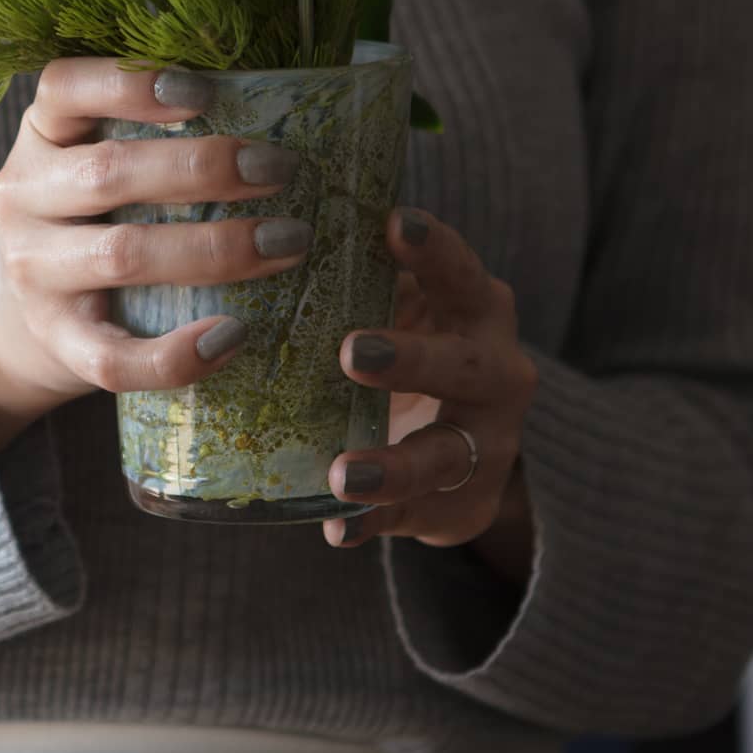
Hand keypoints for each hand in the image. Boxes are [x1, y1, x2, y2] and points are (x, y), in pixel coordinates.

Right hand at [0, 58, 313, 452]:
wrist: (27, 308)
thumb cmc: (100, 212)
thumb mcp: (104, 152)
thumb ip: (161, 129)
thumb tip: (279, 99)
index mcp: (41, 134)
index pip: (64, 87)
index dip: (130, 83)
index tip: (206, 90)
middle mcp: (23, 196)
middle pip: (108, 174)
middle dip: (203, 169)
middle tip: (280, 168)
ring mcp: (33, 272)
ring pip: (120, 256)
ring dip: (213, 249)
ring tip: (287, 243)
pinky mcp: (57, 340)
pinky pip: (113, 358)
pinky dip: (176, 354)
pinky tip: (233, 336)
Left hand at [324, 207, 536, 559]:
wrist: (458, 443)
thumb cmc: (406, 342)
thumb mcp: (394, 307)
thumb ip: (353, 278)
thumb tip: (256, 231)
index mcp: (474, 307)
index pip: (460, 271)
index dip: (434, 248)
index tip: (394, 223)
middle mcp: (496, 369)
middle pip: (468, 362)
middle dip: (414, 357)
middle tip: (352, 352)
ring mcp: (487, 441)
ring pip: (448, 454)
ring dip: (394, 464)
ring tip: (342, 473)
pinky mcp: (462, 500)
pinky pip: (418, 515)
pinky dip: (376, 523)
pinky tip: (339, 530)